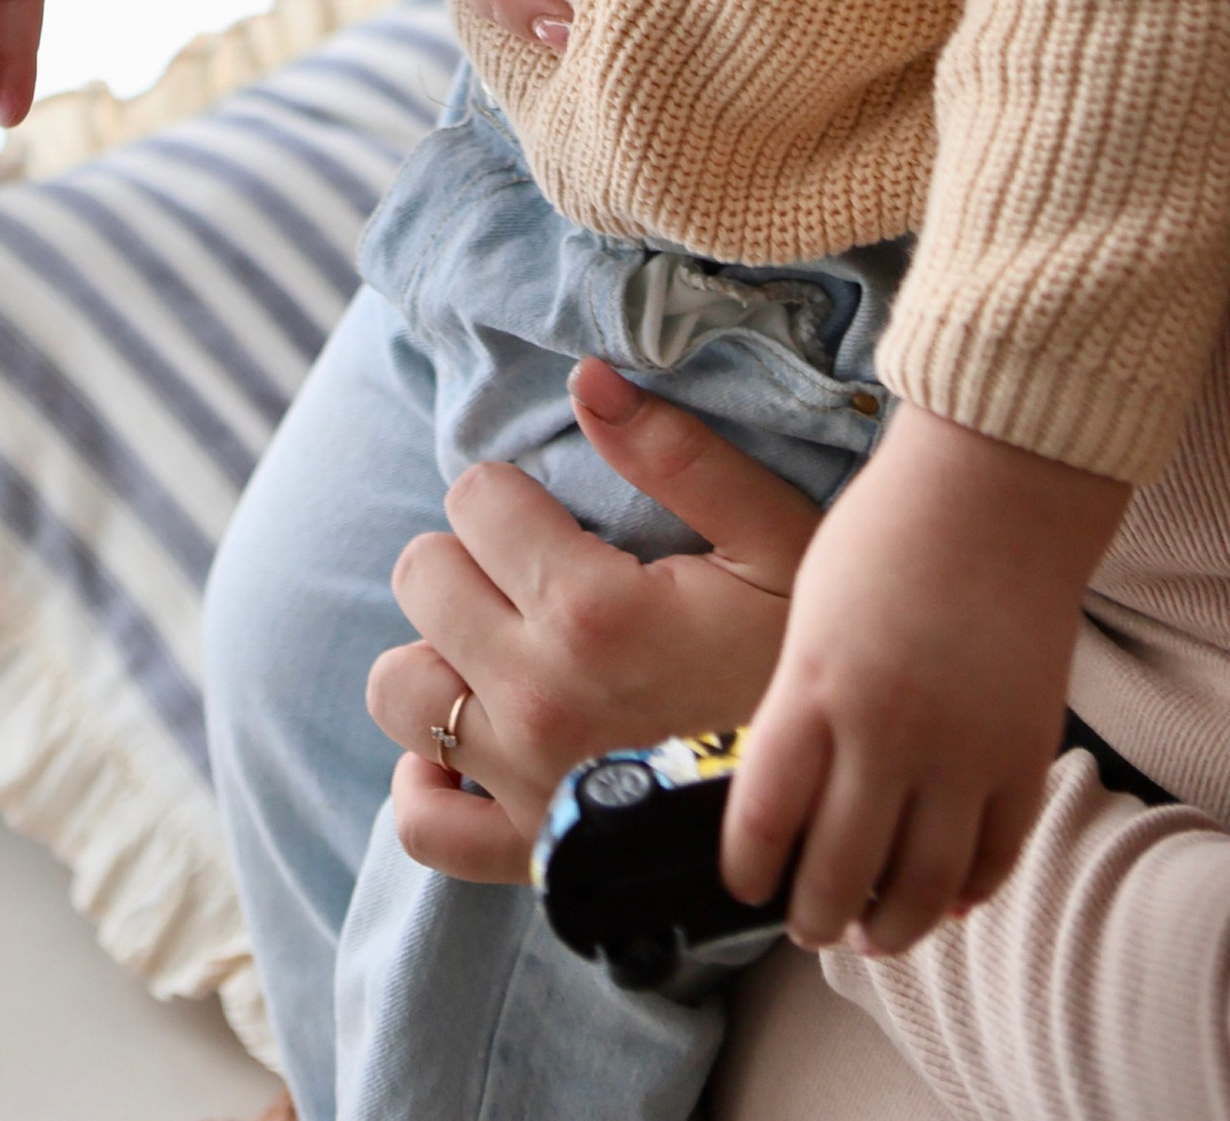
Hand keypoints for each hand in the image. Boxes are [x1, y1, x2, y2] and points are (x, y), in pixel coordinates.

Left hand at [365, 357, 817, 883]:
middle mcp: (535, 695)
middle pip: (422, 577)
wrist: (831, 812)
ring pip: (398, 688)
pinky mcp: (522, 851)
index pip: (475, 499)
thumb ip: (677, 453)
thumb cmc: (800, 663)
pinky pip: (421, 823)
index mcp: (591, 610)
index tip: (557, 519)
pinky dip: (428, 780)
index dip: (513, 495)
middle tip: (532, 576)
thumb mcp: (772, 539)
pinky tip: (470, 746)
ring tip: (501, 647)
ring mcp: (521, 780)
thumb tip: (585, 378)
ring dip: (438, 654)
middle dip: (468, 557)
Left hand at [723, 407, 1128, 956]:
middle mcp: (886, 729)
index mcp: (815, 685)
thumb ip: (798, 706)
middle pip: (838, 874)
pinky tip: (944, 897)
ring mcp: (964, 749)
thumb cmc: (889, 533)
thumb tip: (787, 800)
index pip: (764, 820)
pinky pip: (996, 857)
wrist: (999, 486)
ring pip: (921, 889)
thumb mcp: (810, 610)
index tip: (745, 886)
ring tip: (870, 932)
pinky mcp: (1026, 753)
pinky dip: (967, 892)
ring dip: (889, 928)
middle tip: (806, 923)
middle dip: (813, 916)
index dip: (749, 872)